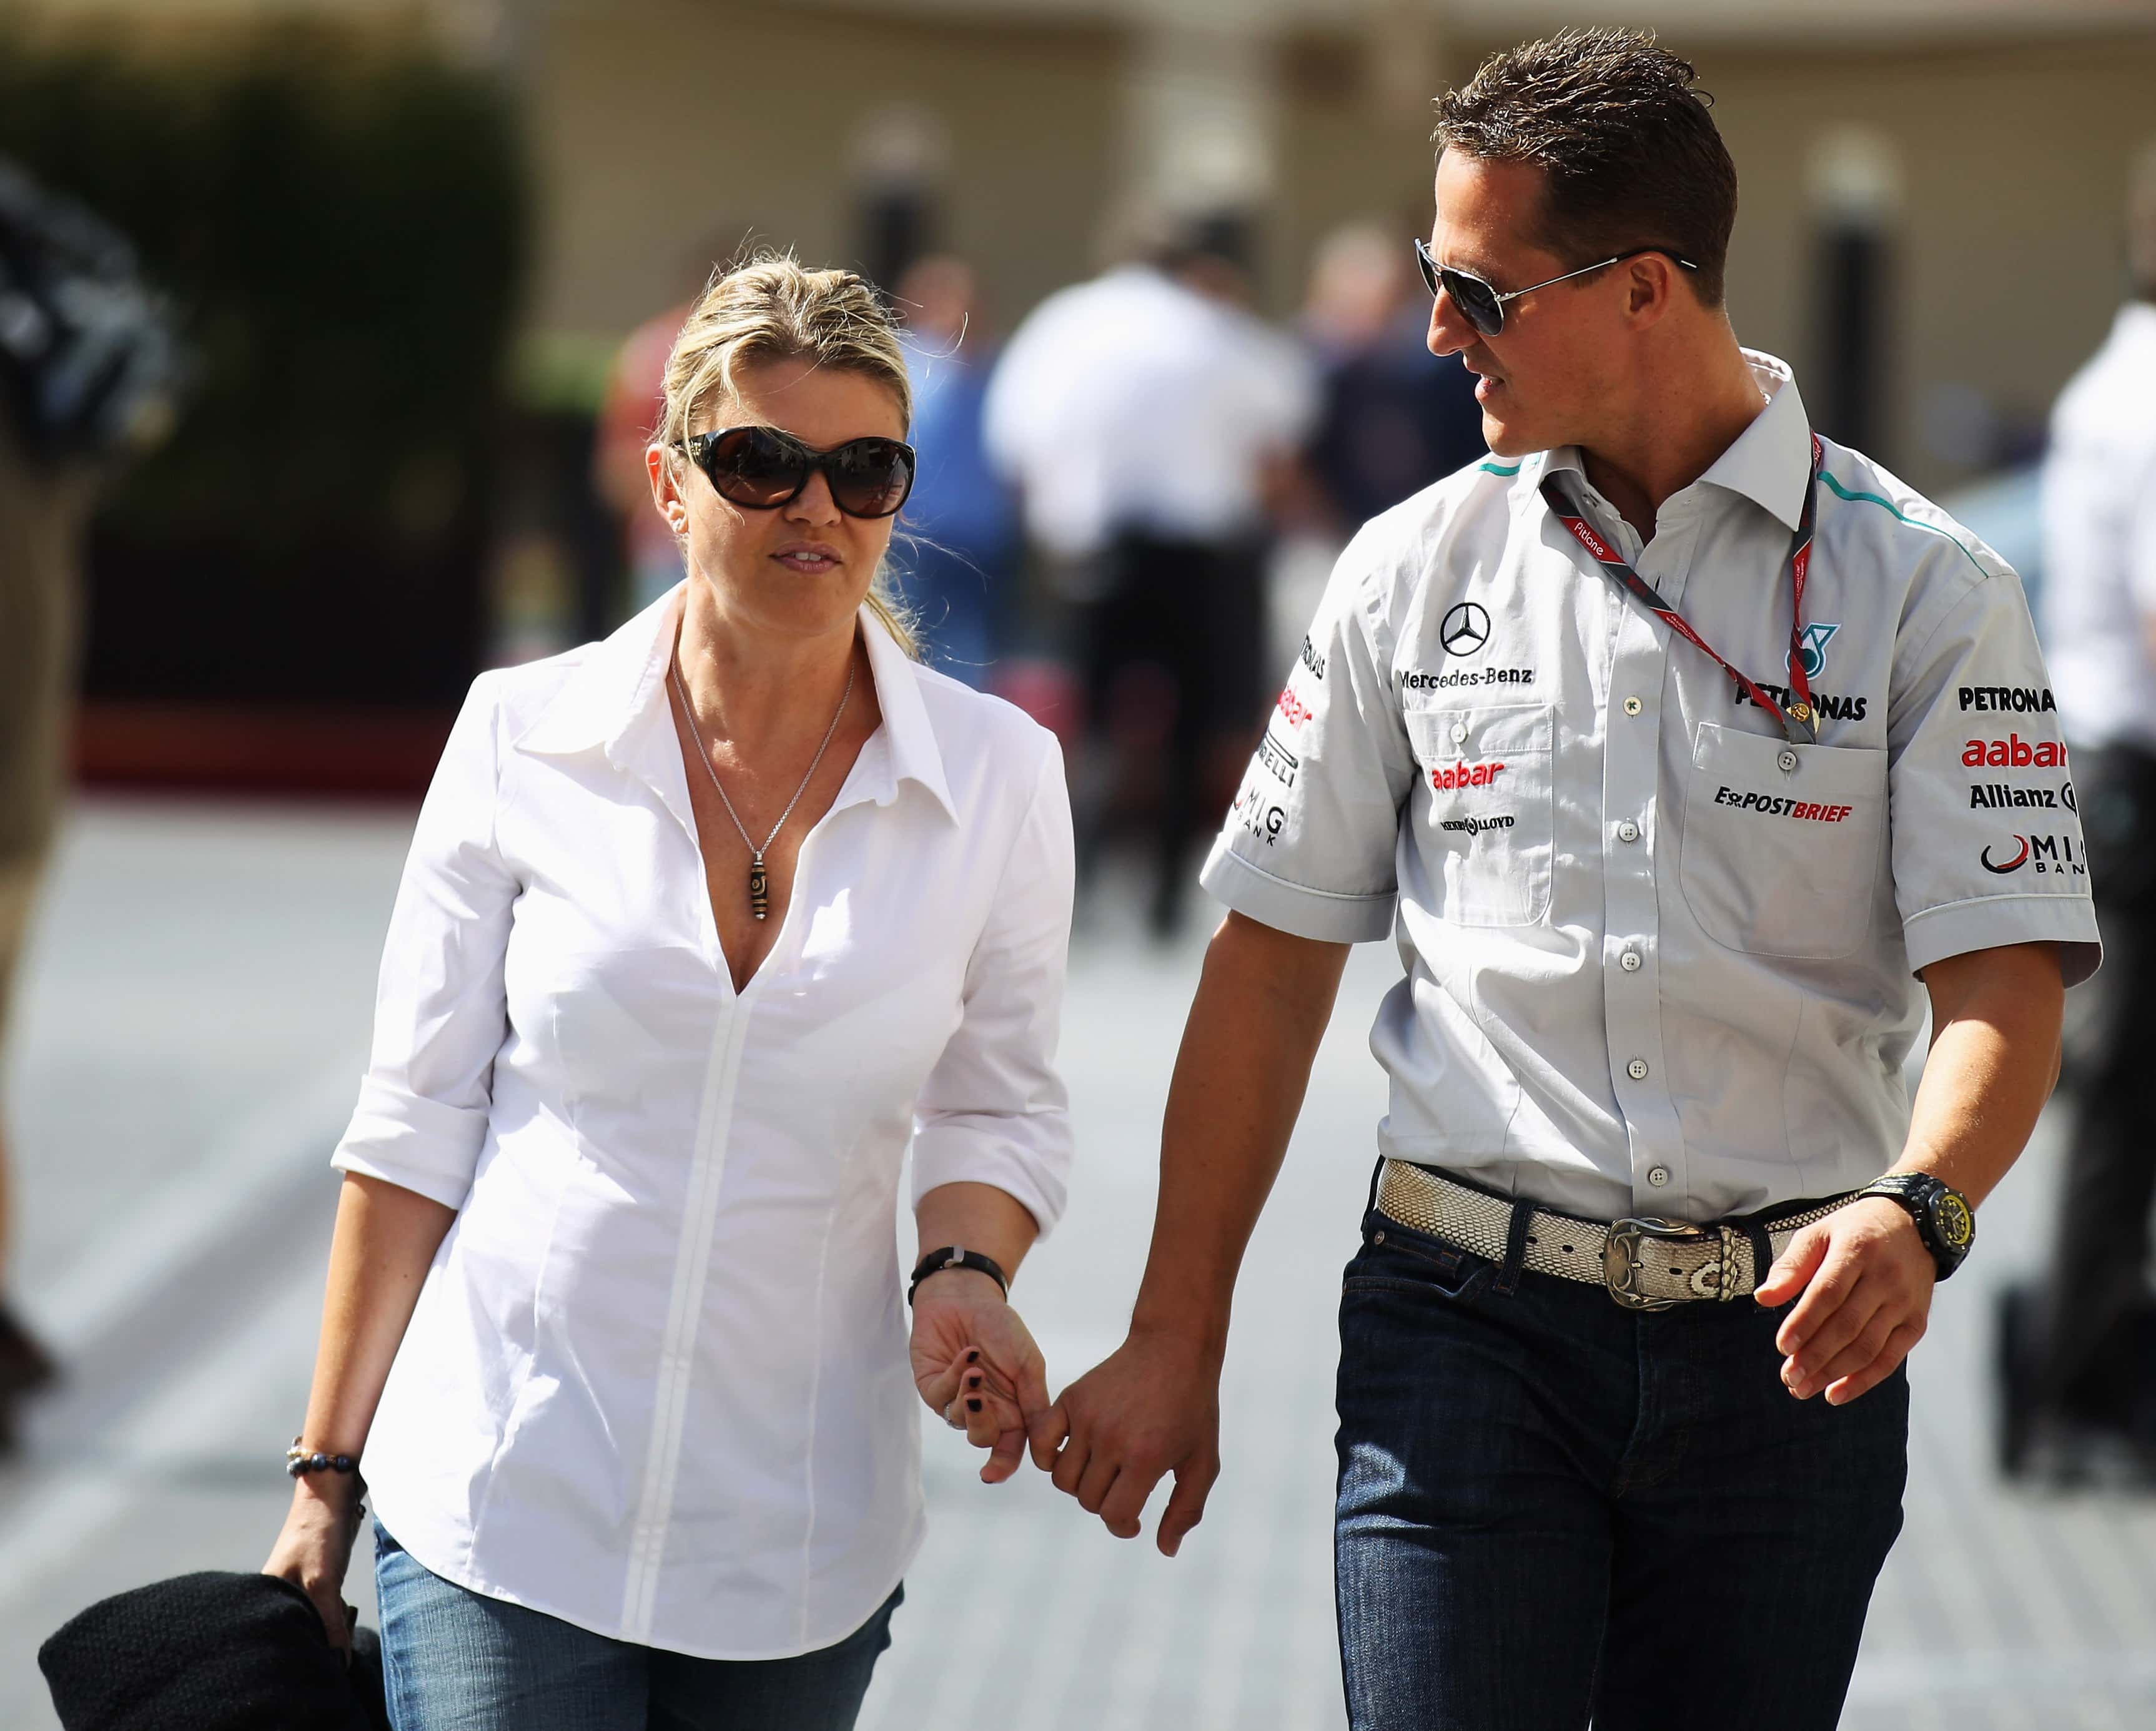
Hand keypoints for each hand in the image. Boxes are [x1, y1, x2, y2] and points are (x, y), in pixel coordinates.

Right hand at [262, 1476, 363, 1656]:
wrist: (333, 1493)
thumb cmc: (318, 1534)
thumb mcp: (323, 1583)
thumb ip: (329, 1625)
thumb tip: (338, 1663)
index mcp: (266, 1597)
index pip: (280, 1639)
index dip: (300, 1653)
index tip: (319, 1664)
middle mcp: (277, 1594)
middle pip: (300, 1632)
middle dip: (319, 1641)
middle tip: (334, 1638)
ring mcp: (297, 1587)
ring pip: (315, 1621)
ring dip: (331, 1626)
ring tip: (340, 1619)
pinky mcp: (315, 1581)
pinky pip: (325, 1609)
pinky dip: (336, 1614)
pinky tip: (344, 1611)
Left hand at [908, 1270, 1050, 1483]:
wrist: (968, 1295)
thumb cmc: (1002, 1327)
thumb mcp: (1029, 1364)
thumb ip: (1035, 1405)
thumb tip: (1045, 1449)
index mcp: (1012, 1410)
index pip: (1009, 1449)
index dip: (1001, 1466)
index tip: (991, 1474)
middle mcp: (984, 1410)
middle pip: (983, 1438)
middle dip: (983, 1423)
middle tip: (983, 1398)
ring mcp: (956, 1400)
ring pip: (959, 1420)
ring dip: (968, 1396)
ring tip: (976, 1367)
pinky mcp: (932, 1386)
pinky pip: (940, 1397)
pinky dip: (955, 1377)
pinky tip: (967, 1355)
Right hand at [1034, 1328, 1220, 1555]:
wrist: (1173, 1348)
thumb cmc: (1193, 1408)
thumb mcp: (1203, 1461)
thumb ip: (1186, 1510)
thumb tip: (1165, 1550)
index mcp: (1145, 1457)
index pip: (1113, 1515)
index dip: (1123, 1526)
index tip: (1133, 1520)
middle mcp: (1111, 1438)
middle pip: (1088, 1500)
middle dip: (1106, 1504)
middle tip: (1123, 1488)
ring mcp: (1088, 1417)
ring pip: (1063, 1478)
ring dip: (1080, 1485)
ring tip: (1102, 1473)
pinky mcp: (1072, 1398)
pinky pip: (1041, 1441)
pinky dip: (1046, 1457)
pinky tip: (1068, 1457)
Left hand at [1754, 1196, 1935, 1405]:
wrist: (1914, 1226)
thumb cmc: (1856, 1231)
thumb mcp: (1818, 1233)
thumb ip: (1791, 1266)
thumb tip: (1764, 1298)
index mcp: (1856, 1250)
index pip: (1828, 1293)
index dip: (1805, 1322)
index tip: (1783, 1346)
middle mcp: (1885, 1278)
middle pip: (1847, 1326)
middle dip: (1815, 1357)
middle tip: (1789, 1377)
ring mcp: (1904, 1303)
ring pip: (1868, 1347)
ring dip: (1834, 1373)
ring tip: (1804, 1387)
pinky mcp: (1917, 1322)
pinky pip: (1891, 1358)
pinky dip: (1864, 1380)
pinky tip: (1837, 1393)